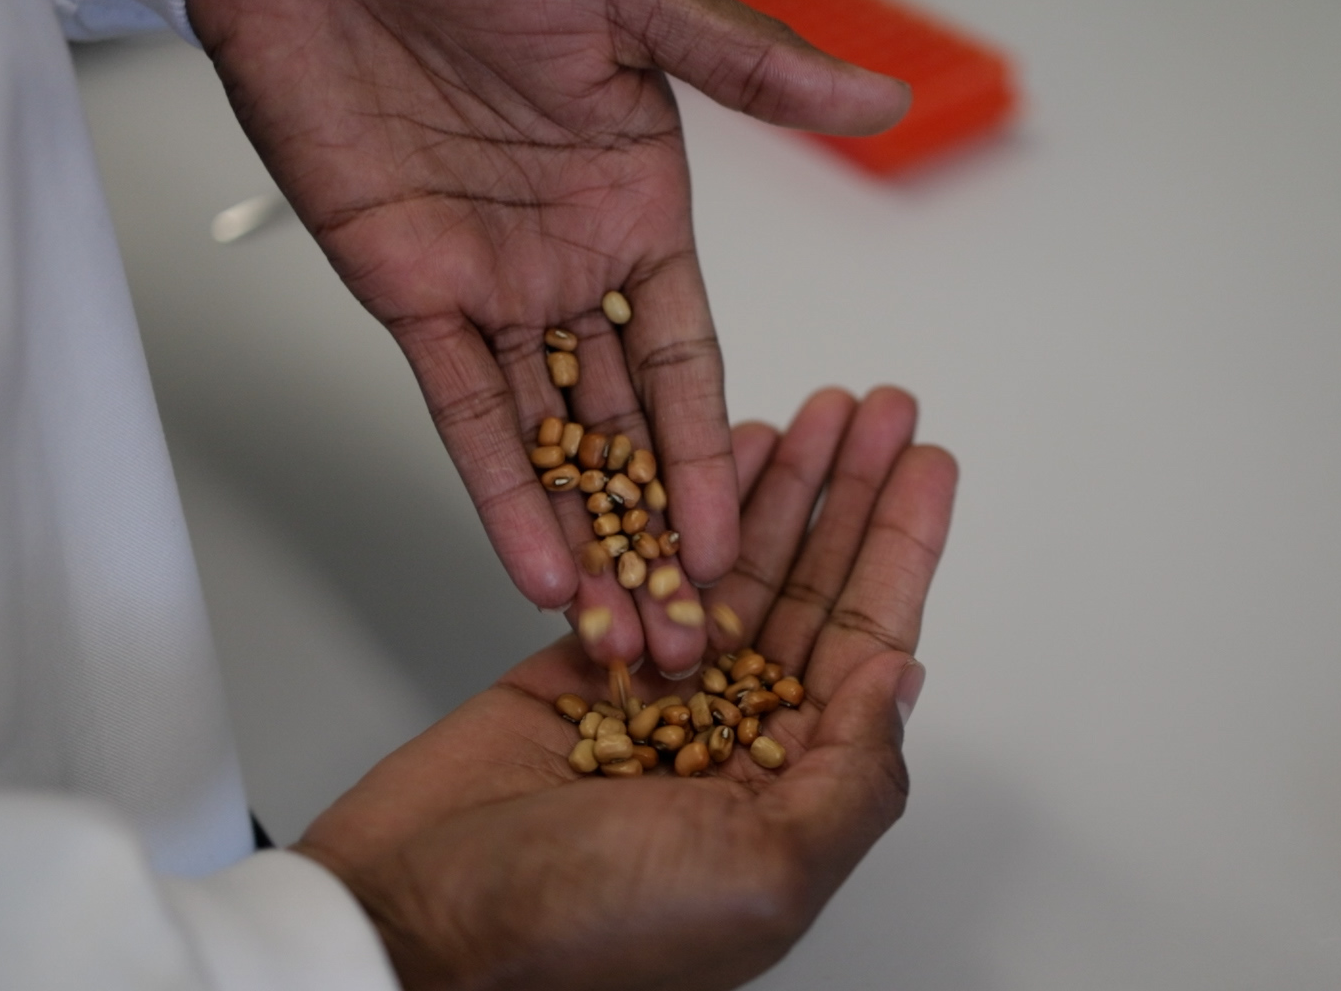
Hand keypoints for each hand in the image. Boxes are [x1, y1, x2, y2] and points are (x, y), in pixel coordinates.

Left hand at [185, 0, 910, 670]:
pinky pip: (456, 406)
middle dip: (653, 532)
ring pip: (547, 437)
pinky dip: (494, 485)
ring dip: (581, 533)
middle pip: (626, 425)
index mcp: (642, 206)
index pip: (693, 360)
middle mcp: (573, 262)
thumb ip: (749, 66)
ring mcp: (491, 283)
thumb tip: (879, 104)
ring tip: (615, 630)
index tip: (738, 547)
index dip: (714, 458)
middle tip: (683, 631)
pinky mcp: (406, 286)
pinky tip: (534, 561)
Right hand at [293, 387, 953, 990]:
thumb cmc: (586, 930)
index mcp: (792, 794)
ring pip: (738, 569)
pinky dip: (685, 510)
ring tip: (822, 410)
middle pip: (812, 591)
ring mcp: (661, 700)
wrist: (413, 921)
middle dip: (852, 496)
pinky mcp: (582, 668)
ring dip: (782, 488)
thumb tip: (899, 682)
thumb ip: (849, 776)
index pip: (866, 645)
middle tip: (884, 409)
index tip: (927, 466)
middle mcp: (737, 741)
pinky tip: (723, 455)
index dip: (899, 550)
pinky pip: (650, 570)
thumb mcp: (762, 869)